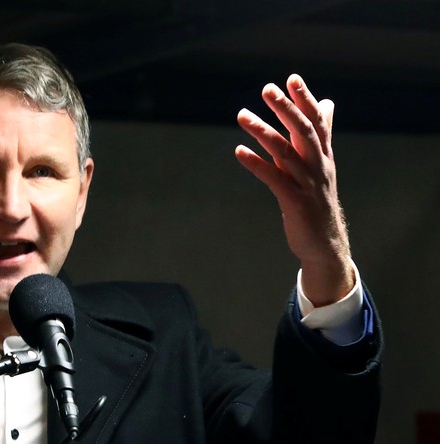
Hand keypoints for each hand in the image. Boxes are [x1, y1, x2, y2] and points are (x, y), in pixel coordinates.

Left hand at [235, 74, 353, 306]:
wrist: (325, 243)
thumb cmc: (318, 201)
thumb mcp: (320, 165)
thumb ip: (319, 135)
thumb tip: (327, 102)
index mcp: (323, 156)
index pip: (317, 121)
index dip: (305, 99)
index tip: (291, 77)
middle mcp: (318, 166)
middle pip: (303, 130)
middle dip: (286, 108)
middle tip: (268, 88)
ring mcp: (307, 184)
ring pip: (286, 152)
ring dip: (263, 131)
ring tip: (242, 115)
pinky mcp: (294, 202)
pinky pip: (273, 178)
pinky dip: (255, 163)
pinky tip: (238, 151)